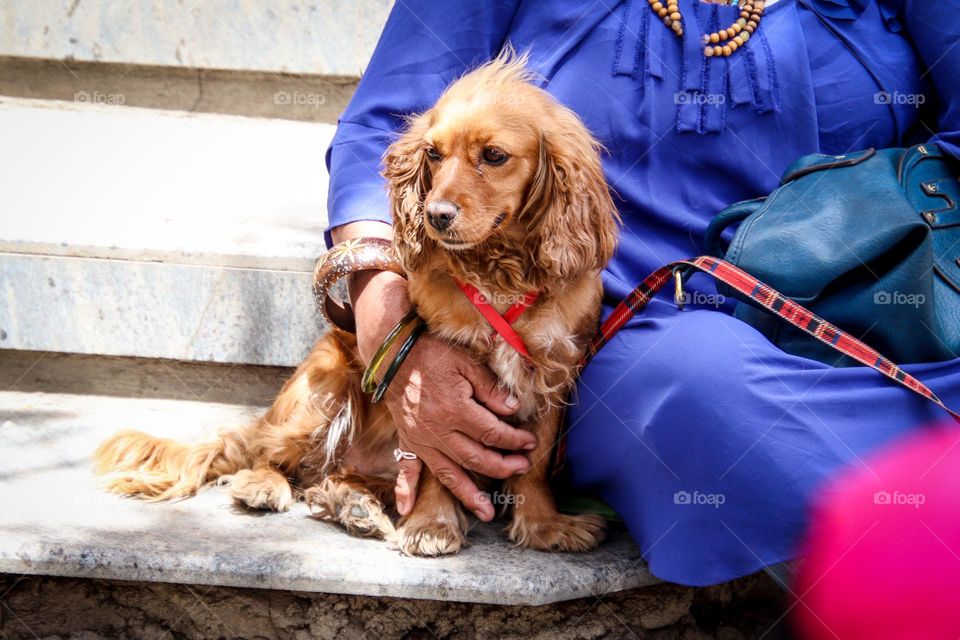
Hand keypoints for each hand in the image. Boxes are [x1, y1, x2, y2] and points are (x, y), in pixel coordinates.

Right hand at [349, 269, 536, 521]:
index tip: (529, 442)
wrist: (394, 355)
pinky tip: (408, 510)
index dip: (514, 440)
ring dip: (469, 495)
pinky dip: (406, 490)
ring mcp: (421, 440)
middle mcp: (439, 432)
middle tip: (521, 468)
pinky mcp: (408, 441)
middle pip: (476, 458)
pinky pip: (406, 469)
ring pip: (448, 474)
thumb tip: (513, 411)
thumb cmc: (433, 355)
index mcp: (456, 411)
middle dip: (502, 466)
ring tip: (487, 514)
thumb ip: (490, 388)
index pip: (493, 433)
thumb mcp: (467, 363)